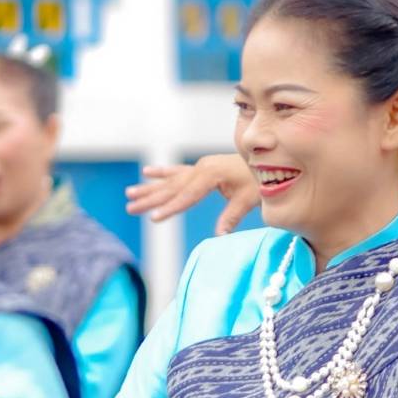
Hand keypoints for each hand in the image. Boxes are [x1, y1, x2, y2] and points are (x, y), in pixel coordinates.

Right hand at [125, 154, 257, 234]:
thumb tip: (220, 236)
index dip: (170, 208)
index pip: (186, 196)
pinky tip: (146, 172)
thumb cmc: (259, 181)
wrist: (267, 161)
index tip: (153, 218)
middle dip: (150, 199)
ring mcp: (200, 166)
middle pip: (172, 188)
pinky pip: (177, 171)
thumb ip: (232, 216)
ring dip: (149, 187)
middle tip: (130, 208)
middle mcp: (202, 168)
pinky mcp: (201, 167)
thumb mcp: (248, 199)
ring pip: (170, 180)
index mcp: (212, 175)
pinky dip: (162, 172)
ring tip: (129, 194)